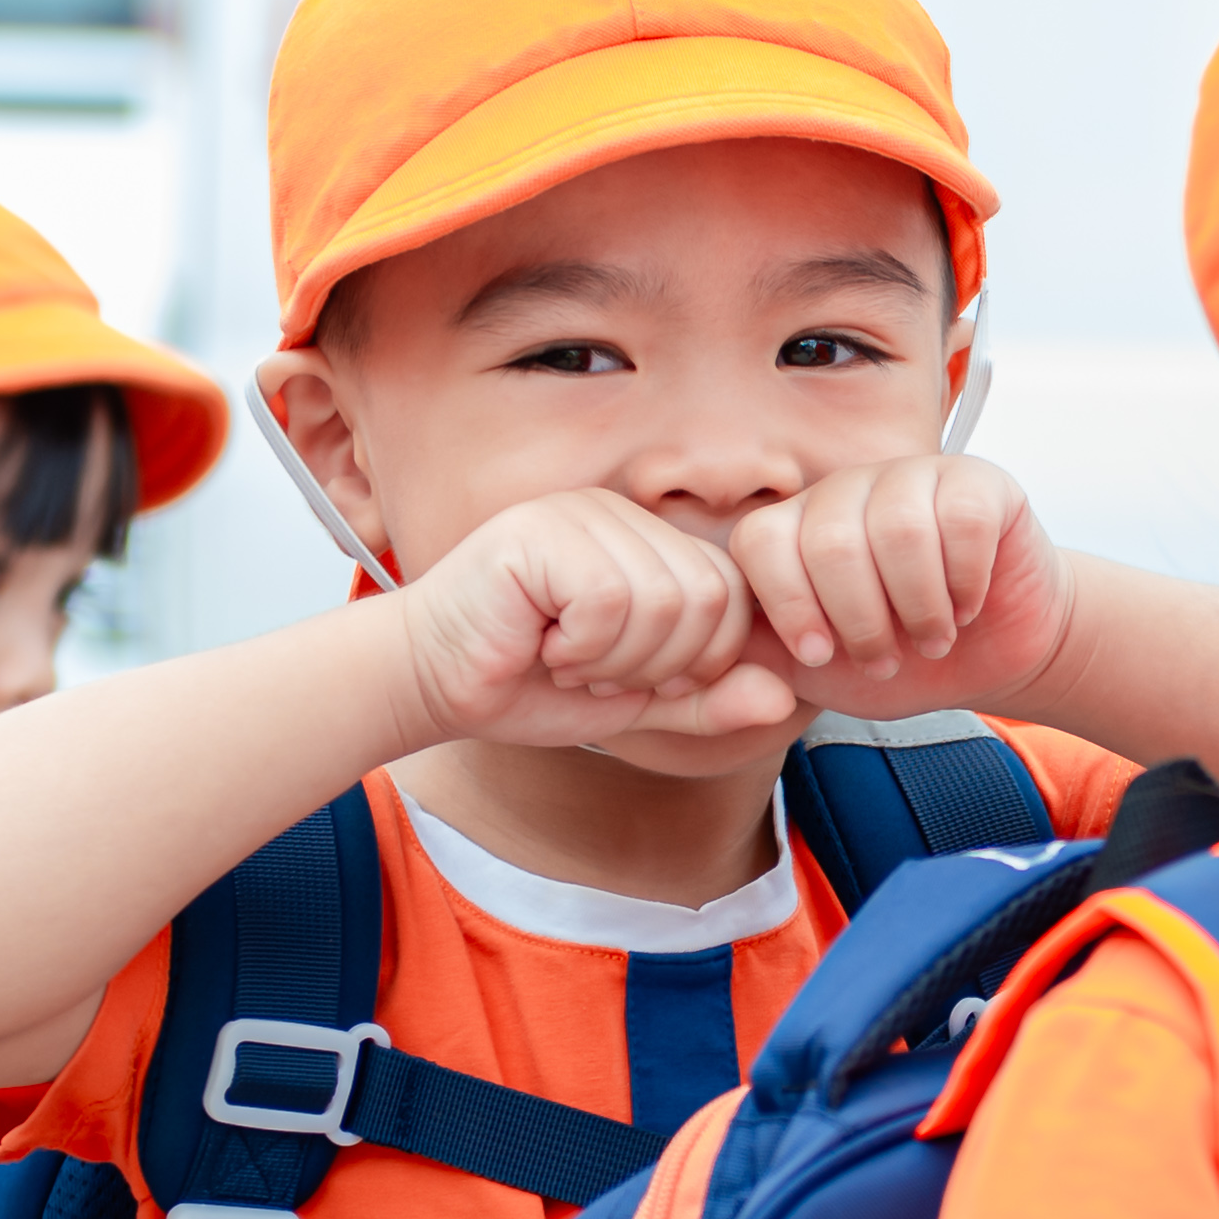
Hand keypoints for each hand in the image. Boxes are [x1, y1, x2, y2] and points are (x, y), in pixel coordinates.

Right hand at [379, 489, 801, 754]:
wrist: (431, 684)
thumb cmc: (528, 686)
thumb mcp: (637, 704)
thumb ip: (708, 702)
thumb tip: (786, 697)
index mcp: (648, 541)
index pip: (730, 595)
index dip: (699, 661)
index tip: (634, 680)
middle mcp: (619, 513)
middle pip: (708, 597)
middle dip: (657, 664)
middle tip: (593, 672)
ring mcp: (579, 513)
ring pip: (662, 600)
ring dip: (614, 660)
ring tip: (565, 659)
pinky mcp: (539, 531)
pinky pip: (608, 600)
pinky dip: (581, 647)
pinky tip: (540, 645)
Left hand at [720, 452, 1075, 717]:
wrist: (995, 658)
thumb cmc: (903, 662)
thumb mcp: (818, 675)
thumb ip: (755, 660)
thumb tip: (688, 665)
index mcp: (796, 530)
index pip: (760, 541)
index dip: (787, 605)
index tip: (819, 656)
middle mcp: (846, 492)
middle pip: (830, 540)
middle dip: (860, 621)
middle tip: (887, 659)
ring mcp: (910, 478)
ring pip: (897, 529)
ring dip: (918, 608)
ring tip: (931, 639)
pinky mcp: (975, 482)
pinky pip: (961, 520)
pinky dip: (965, 582)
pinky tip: (968, 605)